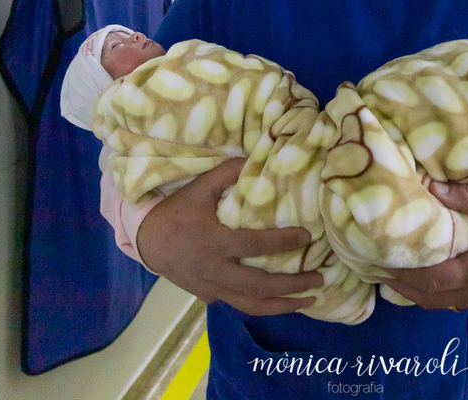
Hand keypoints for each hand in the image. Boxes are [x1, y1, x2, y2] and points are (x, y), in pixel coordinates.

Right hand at [136, 157, 323, 314]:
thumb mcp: (199, 187)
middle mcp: (215, 270)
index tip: (308, 237)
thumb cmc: (177, 211)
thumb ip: (228, 173)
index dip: (283, 242)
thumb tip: (258, 160)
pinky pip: (240, 306)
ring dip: (284, 306)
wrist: (148, 240)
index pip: (255, 245)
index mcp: (214, 242)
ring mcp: (212, 288)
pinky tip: (284, 303)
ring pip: (252, 305)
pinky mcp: (209, 297)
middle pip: (260, 286)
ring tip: (310, 301)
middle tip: (319, 278)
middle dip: (293, 285)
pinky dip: (264, 307)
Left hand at [381, 181, 467, 311]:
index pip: (431, 278)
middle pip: (430, 297)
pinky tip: (425, 278)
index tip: (380, 261)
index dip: (402, 272)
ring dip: (417, 292)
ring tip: (395, 273)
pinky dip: (436, 293)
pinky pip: (456, 302)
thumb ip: (466, 199)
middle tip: (377, 269)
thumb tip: (431, 186)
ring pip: (441, 303)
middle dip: (402, 285)